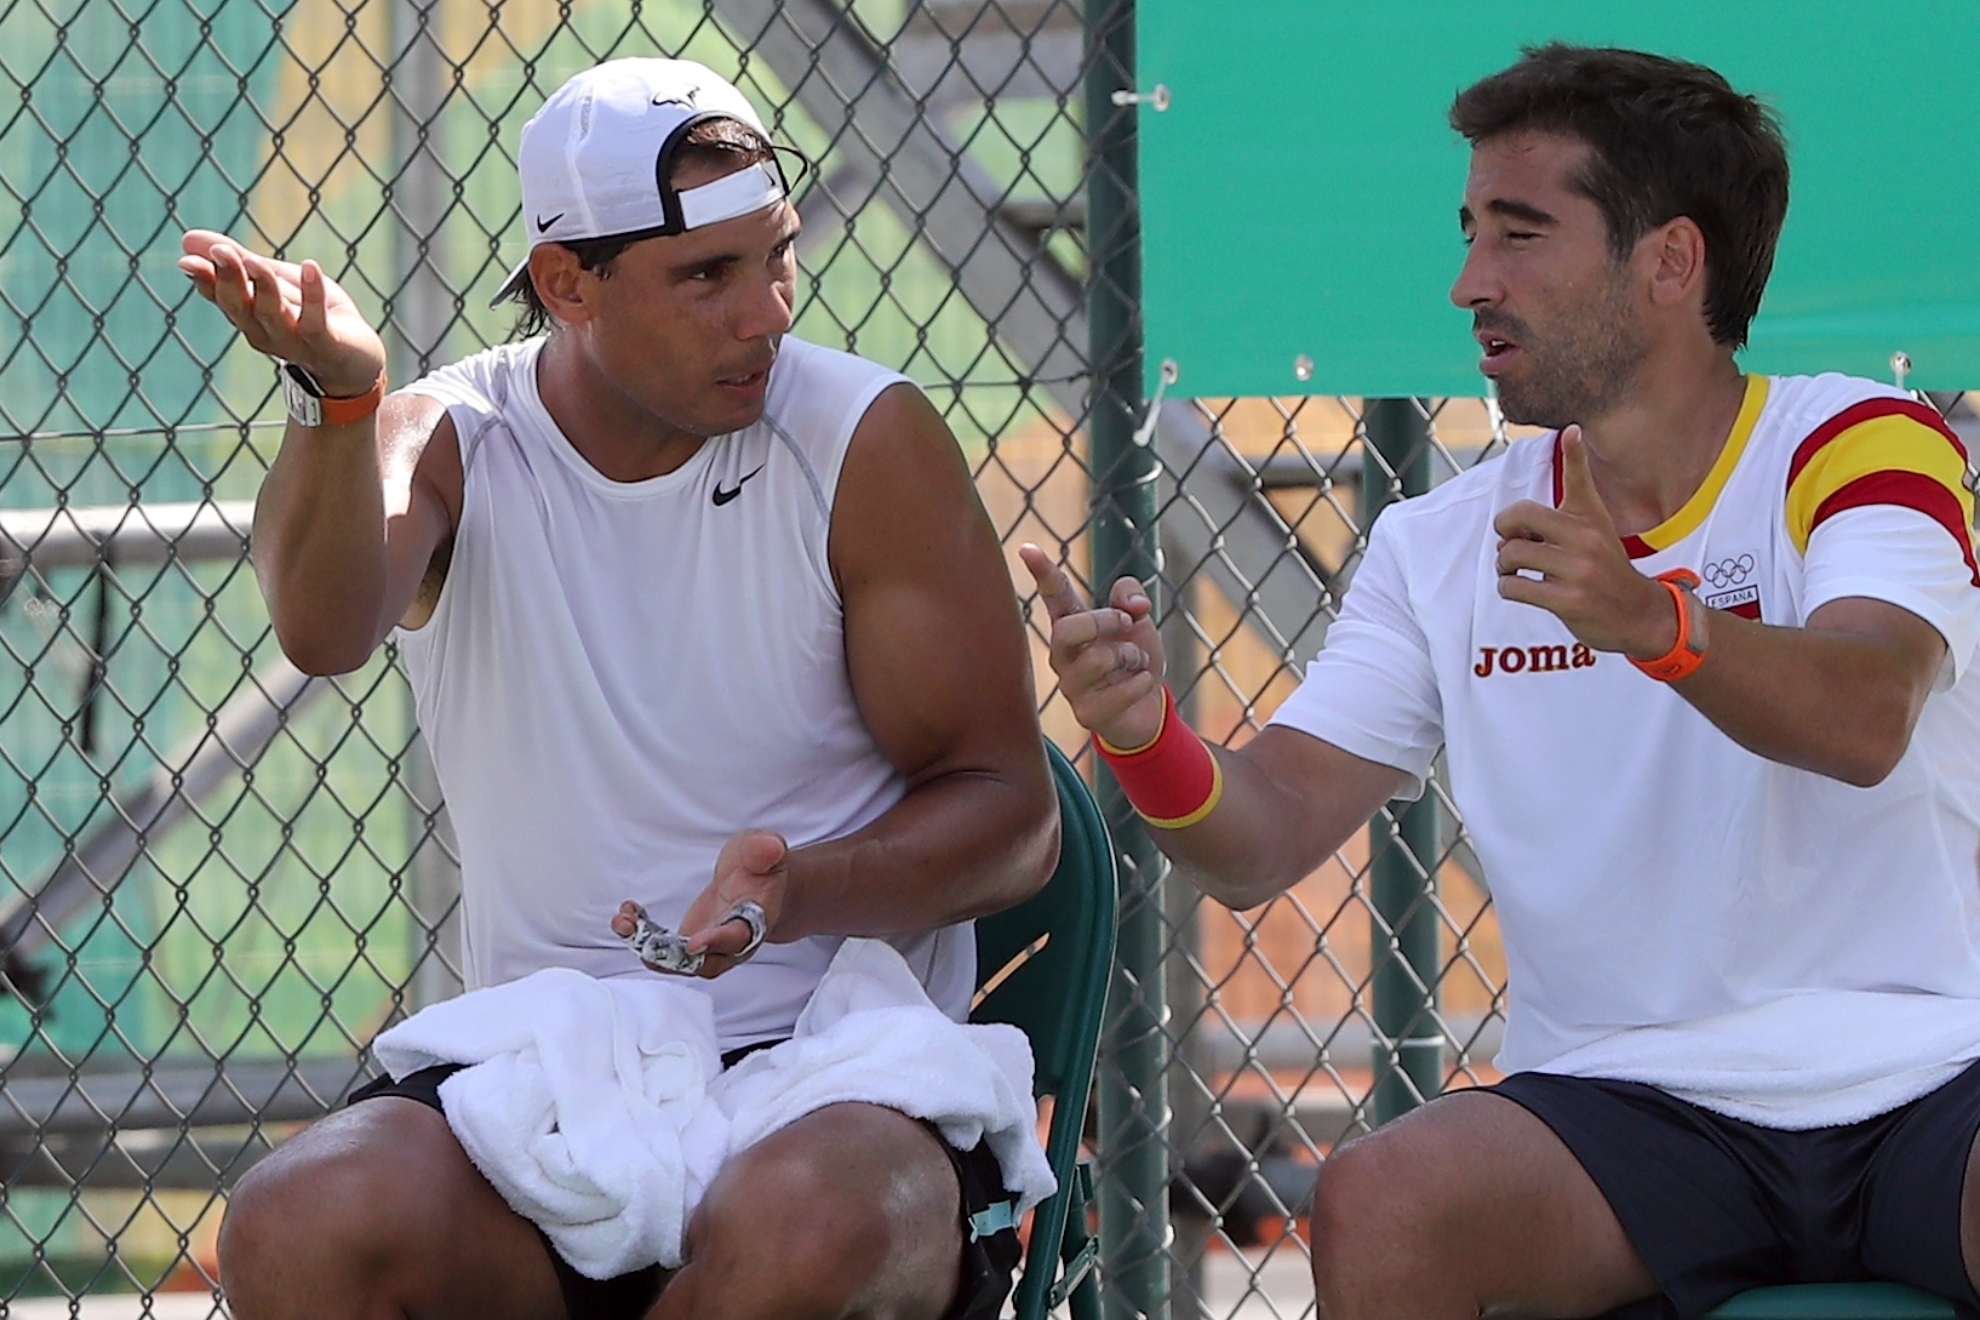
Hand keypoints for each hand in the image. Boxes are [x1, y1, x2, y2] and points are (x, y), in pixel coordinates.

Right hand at [178, 230, 385, 398]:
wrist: (356, 362)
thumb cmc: (310, 316)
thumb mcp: (275, 282)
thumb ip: (239, 261)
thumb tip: (187, 239)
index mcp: (248, 316)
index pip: (220, 296)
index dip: (204, 279)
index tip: (187, 258)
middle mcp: (264, 332)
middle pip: (240, 307)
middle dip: (229, 279)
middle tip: (221, 251)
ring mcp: (294, 341)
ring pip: (272, 315)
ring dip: (263, 288)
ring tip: (256, 262)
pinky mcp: (326, 345)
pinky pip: (315, 322)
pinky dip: (312, 295)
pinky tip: (310, 266)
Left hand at [612, 830, 788, 979]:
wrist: (757, 881)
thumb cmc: (762, 868)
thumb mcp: (767, 852)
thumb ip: (766, 851)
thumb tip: (769, 847)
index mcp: (756, 922)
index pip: (738, 937)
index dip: (717, 941)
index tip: (693, 942)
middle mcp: (731, 943)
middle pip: (706, 963)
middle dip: (674, 958)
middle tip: (646, 943)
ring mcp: (706, 945)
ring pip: (678, 960)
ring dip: (648, 948)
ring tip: (624, 922)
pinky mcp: (686, 940)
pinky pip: (662, 949)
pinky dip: (640, 938)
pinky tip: (626, 916)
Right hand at [1018, 543, 1164, 748]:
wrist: (1148, 708)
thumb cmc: (1134, 658)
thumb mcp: (1138, 619)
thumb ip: (1132, 597)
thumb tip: (1133, 604)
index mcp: (1073, 624)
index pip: (1054, 595)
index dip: (1042, 572)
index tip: (1027, 548)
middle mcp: (1064, 654)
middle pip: (1068, 629)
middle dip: (1104, 621)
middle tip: (1127, 624)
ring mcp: (1072, 686)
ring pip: (1097, 659)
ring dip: (1132, 655)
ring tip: (1138, 662)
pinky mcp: (1086, 714)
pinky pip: (1117, 692)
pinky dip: (1141, 683)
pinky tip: (1142, 683)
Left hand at [1492, 426, 1676, 657]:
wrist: (1637, 613)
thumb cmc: (1604, 568)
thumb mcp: (1595, 529)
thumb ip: (1567, 505)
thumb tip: (1527, 496)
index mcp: (1591, 518)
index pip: (1580, 480)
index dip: (1575, 453)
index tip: (1572, 431)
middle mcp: (1587, 538)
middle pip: (1520, 516)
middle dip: (1503, 529)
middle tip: (1508, 542)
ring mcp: (1579, 570)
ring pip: (1512, 554)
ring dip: (1503, 565)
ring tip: (1513, 569)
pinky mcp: (1568, 600)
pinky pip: (1514, 586)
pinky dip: (1507, 587)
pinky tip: (1521, 588)